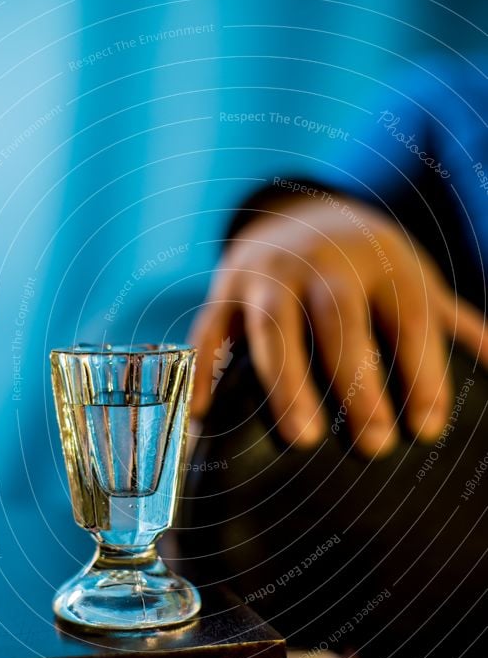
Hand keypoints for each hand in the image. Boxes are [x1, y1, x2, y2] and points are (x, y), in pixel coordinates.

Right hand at [189, 193, 487, 455]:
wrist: (297, 212)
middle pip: (338, 318)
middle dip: (355, 381)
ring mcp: (268, 273)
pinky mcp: (225, 288)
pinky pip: (209, 330)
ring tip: (301, 438)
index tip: (427, 428)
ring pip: (272, 324)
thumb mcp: (413, 278)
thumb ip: (451, 321)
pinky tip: (205, 417)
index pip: (407, 316)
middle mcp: (323, 261)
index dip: (422, 371)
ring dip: (286, 381)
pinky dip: (205, 372)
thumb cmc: (365, 263)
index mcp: (380, 260)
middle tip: (373, 444)